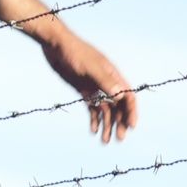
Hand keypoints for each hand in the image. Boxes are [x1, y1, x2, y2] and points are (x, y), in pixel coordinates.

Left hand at [37, 26, 138, 141]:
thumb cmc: (74, 52)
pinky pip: (92, 108)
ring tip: (105, 141)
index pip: (128, 96)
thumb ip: (105, 80)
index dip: (131, 112)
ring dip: (107, 125)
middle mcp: (107, 82)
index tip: (131, 127)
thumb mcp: (90, 67)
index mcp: (113, 75)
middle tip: (118, 139)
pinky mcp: (84, 90)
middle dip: (120, 123)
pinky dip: (94, 119)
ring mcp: (95, 87)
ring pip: (106, 110)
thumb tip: (121, 96)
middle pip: (118, 106)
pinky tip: (93, 130)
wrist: (55, 45)